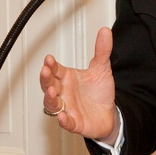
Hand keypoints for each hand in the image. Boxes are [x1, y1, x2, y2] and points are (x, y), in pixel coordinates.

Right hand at [40, 27, 119, 144]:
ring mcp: (68, 108)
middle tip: (45, 71)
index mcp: (67, 78)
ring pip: (53, 104)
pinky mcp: (75, 123)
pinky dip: (63, 120)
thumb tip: (105, 31)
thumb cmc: (99, 92)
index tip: (48, 59)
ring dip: (50, 98)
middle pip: (49, 85)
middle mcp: (64, 93)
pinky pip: (67, 123)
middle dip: (45, 79)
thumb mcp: (102, 68)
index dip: (51, 65)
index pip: (55, 70)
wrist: (110, 113)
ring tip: (52, 91)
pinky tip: (62, 116)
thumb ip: (102, 50)